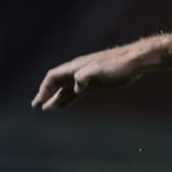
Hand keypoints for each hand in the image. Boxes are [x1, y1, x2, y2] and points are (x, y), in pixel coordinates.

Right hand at [32, 42, 153, 110]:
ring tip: (47, 109)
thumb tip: (75, 87)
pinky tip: (63, 106)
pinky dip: (68, 99)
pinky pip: (76, 92)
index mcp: (76, 66)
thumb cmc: (118, 63)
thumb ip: (85, 76)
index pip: (53, 76)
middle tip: (37, 107)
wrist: (135, 61)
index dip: (44, 88)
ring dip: (56, 99)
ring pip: (66, 89)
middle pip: (57, 83)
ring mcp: (86, 78)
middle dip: (46, 94)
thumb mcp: (99, 69)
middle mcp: (78, 71)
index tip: (39, 101)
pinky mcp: (95, 84)